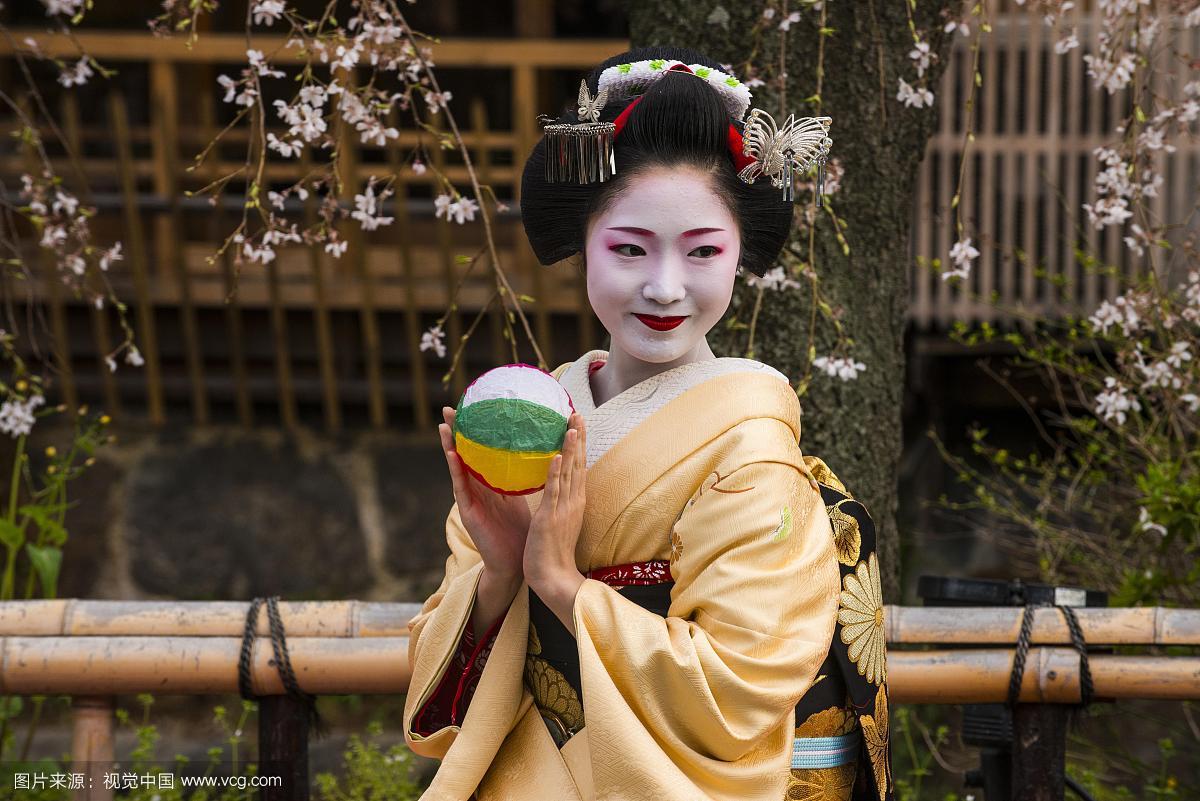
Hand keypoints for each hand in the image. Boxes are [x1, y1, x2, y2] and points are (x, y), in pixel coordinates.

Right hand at [439, 406, 530, 583]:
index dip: (478, 432)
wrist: (518, 563)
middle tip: (451, 406)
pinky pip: (461, 486)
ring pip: (458, 467)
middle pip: (467, 454)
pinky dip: (455, 469)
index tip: (476, 407)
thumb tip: (543, 451)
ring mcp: (472, 499)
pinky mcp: (469, 512)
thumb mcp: (526, 497)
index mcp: (493, 483)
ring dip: (449, 445)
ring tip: (443, 424)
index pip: (483, 452)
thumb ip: (525, 478)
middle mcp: (479, 488)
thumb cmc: (524, 532)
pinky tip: (452, 453)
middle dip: (458, 432)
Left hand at [523, 413, 587, 589]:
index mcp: (574, 501)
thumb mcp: (557, 521)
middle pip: (578, 463)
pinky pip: (553, 491)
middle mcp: (573, 501)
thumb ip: (558, 502)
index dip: (578, 444)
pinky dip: (556, 473)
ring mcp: (563, 508)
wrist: (554, 578)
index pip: (578, 467)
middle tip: (577, 413)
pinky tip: (556, 456)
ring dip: (570, 448)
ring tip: (571, 425)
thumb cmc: (551, 553)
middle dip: (578, 438)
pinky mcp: (550, 517)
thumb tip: (555, 488)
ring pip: (568, 472)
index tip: (577, 423)